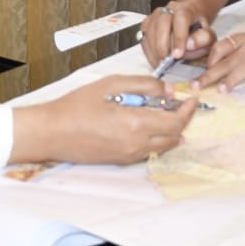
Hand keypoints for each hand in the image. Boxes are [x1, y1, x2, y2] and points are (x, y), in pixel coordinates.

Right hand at [11, 75, 196, 164]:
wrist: (52, 132)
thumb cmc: (77, 106)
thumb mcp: (111, 84)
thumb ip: (143, 85)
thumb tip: (166, 90)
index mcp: (136, 124)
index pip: (175, 121)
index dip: (188, 111)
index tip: (191, 99)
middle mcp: (136, 144)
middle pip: (173, 136)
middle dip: (180, 119)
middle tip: (178, 103)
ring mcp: (129, 155)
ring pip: (163, 146)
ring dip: (169, 130)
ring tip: (162, 111)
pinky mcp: (121, 160)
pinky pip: (148, 151)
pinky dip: (156, 138)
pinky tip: (145, 124)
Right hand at [139, 1, 215, 67]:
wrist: (189, 24)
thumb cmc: (198, 32)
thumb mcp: (208, 36)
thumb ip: (203, 39)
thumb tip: (189, 45)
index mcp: (186, 9)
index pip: (181, 20)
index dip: (178, 38)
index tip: (178, 55)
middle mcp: (169, 9)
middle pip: (161, 23)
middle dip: (163, 45)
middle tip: (166, 62)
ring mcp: (155, 15)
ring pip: (150, 30)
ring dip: (154, 50)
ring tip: (161, 64)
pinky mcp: (146, 24)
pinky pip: (143, 37)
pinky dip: (148, 51)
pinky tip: (155, 61)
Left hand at [193, 29, 244, 92]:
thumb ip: (233, 54)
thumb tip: (210, 71)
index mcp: (244, 39)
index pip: (221, 47)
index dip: (209, 60)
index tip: (202, 73)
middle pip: (230, 59)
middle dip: (211, 74)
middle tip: (197, 86)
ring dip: (234, 78)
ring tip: (222, 90)